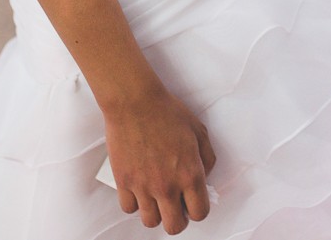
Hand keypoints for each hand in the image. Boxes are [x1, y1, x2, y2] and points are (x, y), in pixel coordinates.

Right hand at [103, 87, 216, 234]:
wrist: (136, 103)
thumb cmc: (168, 113)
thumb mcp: (199, 131)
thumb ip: (207, 159)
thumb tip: (203, 178)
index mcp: (190, 174)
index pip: (200, 213)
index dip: (198, 210)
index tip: (194, 203)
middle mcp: (167, 186)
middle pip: (174, 226)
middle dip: (178, 220)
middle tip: (176, 206)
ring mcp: (143, 187)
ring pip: (150, 222)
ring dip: (156, 213)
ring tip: (157, 198)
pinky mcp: (123, 182)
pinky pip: (129, 208)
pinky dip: (135, 203)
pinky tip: (140, 190)